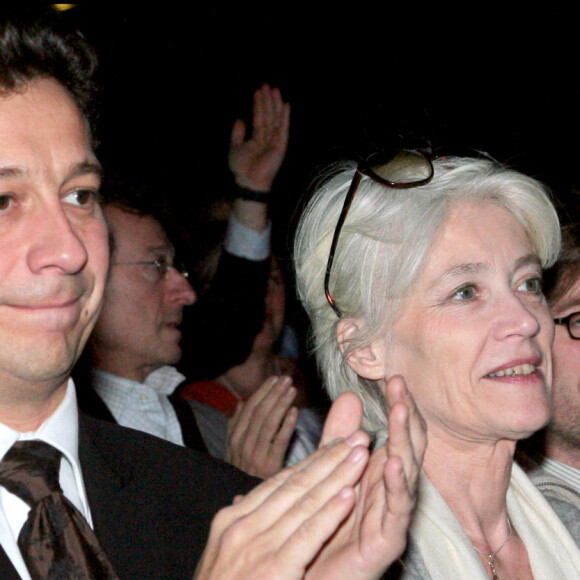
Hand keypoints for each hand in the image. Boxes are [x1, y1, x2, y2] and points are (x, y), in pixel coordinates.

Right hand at [195, 432, 370, 579]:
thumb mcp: (221, 557)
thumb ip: (239, 526)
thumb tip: (242, 500)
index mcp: (231, 520)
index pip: (279, 482)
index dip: (312, 461)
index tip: (335, 444)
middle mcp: (241, 526)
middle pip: (295, 484)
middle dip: (329, 458)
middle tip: (356, 437)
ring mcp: (255, 547)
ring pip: (305, 502)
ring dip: (337, 476)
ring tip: (359, 456)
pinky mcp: (274, 570)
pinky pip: (307, 535)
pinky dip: (330, 514)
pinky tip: (349, 496)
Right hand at [225, 376, 297, 477]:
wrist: (250, 511)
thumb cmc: (246, 476)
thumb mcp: (235, 453)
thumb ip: (237, 427)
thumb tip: (239, 403)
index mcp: (233, 439)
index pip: (248, 409)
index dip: (262, 392)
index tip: (274, 379)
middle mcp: (241, 446)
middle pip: (258, 413)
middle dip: (273, 393)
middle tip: (286, 379)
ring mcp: (254, 457)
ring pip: (268, 423)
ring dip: (280, 403)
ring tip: (292, 390)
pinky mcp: (269, 467)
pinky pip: (278, 442)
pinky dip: (286, 425)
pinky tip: (295, 412)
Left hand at [229, 84, 289, 192]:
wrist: (248, 181)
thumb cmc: (241, 168)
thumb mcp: (235, 147)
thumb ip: (237, 133)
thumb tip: (240, 119)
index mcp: (258, 139)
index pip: (259, 118)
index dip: (259, 104)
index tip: (258, 90)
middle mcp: (268, 139)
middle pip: (269, 116)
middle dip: (268, 100)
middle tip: (267, 85)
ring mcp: (275, 142)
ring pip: (276, 119)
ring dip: (276, 104)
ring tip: (274, 89)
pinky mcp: (281, 146)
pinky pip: (283, 129)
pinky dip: (285, 117)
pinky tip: (286, 105)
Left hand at [305, 377, 426, 579]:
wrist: (309, 571)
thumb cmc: (325, 520)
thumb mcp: (330, 470)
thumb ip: (339, 437)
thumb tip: (349, 396)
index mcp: (379, 472)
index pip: (397, 433)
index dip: (397, 406)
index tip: (394, 378)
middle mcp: (390, 490)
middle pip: (405, 446)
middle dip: (404, 415)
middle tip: (400, 385)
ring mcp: (391, 516)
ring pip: (406, 473)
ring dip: (404, 441)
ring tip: (402, 411)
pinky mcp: (387, 541)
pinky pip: (395, 511)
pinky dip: (396, 485)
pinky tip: (393, 462)